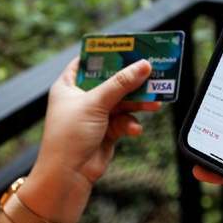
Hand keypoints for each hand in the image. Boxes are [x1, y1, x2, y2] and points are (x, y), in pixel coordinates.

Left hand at [18, 57, 159, 222]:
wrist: (67, 176)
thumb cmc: (69, 135)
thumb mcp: (95, 103)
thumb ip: (121, 83)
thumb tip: (144, 65)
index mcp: (68, 85)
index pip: (87, 61)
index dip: (106, 53)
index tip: (128, 47)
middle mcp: (81, 98)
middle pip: (111, 81)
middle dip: (131, 80)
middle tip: (152, 72)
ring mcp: (94, 115)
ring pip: (122, 102)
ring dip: (137, 103)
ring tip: (155, 102)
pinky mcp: (106, 132)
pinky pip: (124, 121)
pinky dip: (130, 124)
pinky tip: (135, 130)